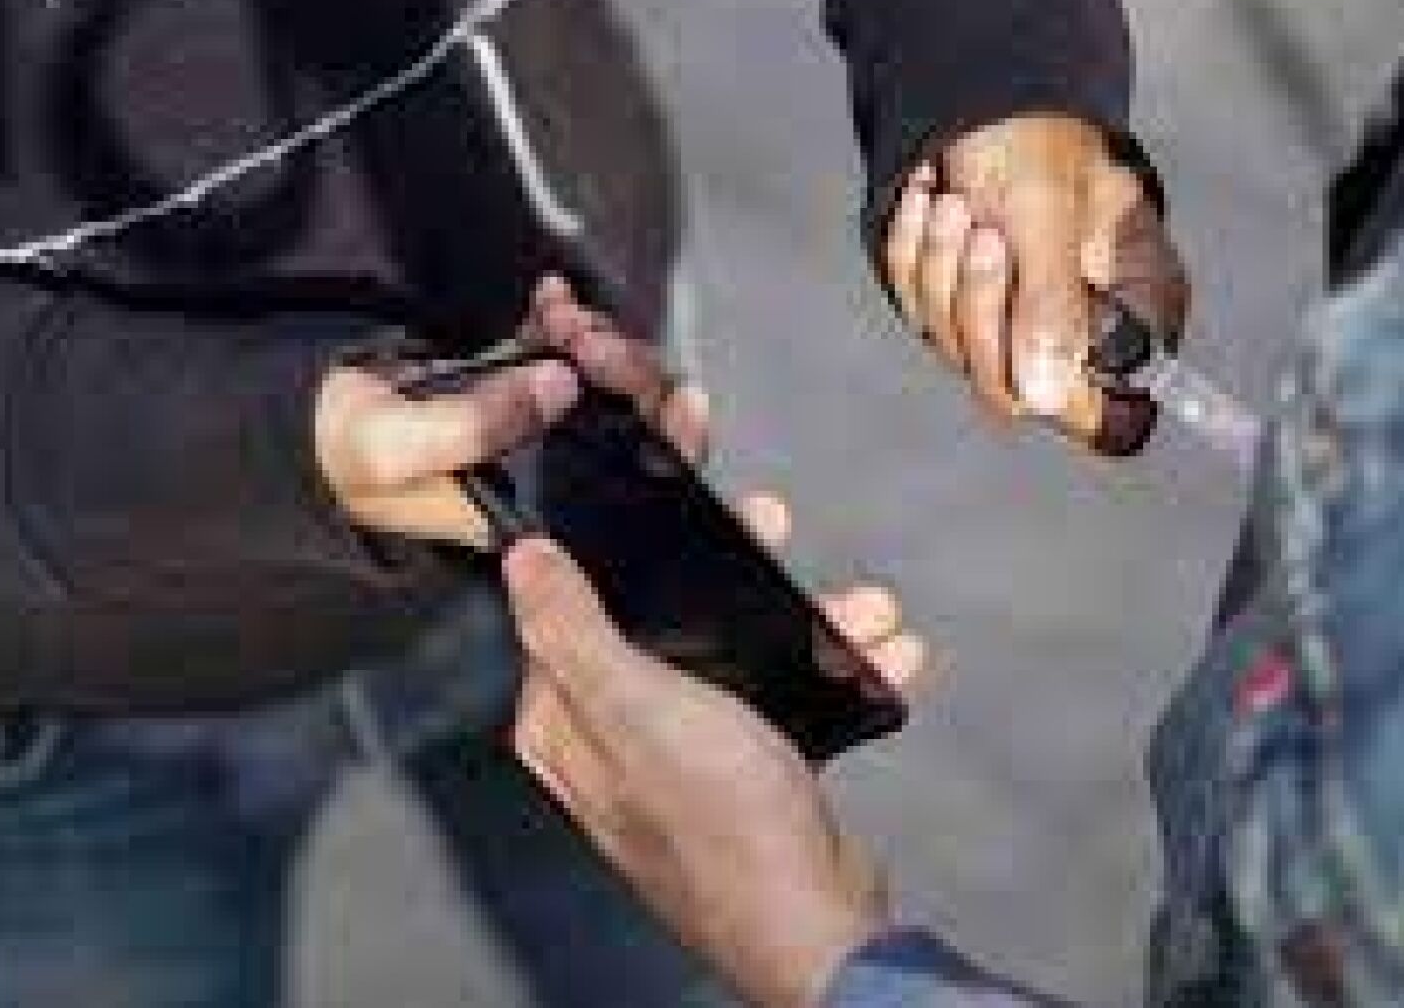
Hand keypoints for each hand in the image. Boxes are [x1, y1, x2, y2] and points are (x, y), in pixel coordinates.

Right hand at [317, 276, 708, 545]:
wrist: (295, 426)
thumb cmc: (334, 455)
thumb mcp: (393, 450)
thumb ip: (475, 424)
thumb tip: (559, 386)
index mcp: (530, 516)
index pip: (624, 489)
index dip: (666, 443)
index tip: (673, 394)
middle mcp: (542, 481)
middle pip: (627, 430)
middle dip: (625, 373)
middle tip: (586, 339)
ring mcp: (529, 432)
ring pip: (600, 387)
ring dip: (592, 340)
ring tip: (561, 315)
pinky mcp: (510, 392)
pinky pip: (559, 356)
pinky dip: (562, 322)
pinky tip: (553, 299)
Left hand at [505, 505, 927, 1007]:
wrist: (815, 924)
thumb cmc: (722, 826)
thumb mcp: (638, 708)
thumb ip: (572, 630)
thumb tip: (524, 561)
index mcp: (567, 718)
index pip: (575, 596)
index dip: (622, 534)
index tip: (671, 480)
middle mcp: (615, 735)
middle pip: (663, 613)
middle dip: (734, 568)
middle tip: (771, 524)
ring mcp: (681, 753)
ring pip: (735, 649)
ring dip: (806, 618)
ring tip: (862, 608)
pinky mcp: (743, 769)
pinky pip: (781, 693)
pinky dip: (830, 667)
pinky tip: (879, 652)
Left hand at [884, 112, 1190, 454]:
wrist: (978, 83)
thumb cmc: (1033, 133)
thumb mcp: (1046, 213)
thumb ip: (1051, 305)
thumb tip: (1045, 396)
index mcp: (1134, 311)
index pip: (1116, 417)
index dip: (1072, 405)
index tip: (1026, 346)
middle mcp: (1078, 328)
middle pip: (1015, 388)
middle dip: (980, 306)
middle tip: (980, 229)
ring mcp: (1014, 317)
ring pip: (956, 350)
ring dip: (941, 271)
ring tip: (952, 202)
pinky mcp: (959, 300)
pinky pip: (920, 310)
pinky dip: (912, 256)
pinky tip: (925, 200)